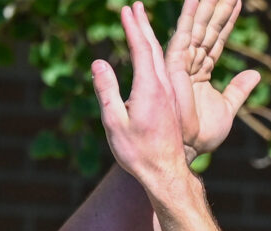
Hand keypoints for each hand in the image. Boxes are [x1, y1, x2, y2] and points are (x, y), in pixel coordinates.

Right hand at [92, 1, 258, 187]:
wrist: (166, 173)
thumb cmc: (138, 153)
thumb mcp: (115, 123)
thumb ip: (106, 91)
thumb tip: (98, 62)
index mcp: (150, 88)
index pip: (141, 48)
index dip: (133, 28)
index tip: (126, 10)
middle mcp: (164, 88)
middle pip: (154, 48)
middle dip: (144, 25)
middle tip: (136, 6)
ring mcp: (170, 96)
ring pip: (161, 60)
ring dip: (152, 39)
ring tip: (143, 25)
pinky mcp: (172, 105)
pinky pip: (165, 73)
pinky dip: (157, 57)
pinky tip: (153, 58)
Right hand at [164, 0, 259, 159]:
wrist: (191, 148)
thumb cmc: (202, 135)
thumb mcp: (228, 109)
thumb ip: (238, 91)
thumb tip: (255, 75)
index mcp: (202, 70)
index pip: (216, 39)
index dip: (227, 20)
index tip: (239, 0)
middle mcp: (191, 62)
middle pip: (207, 27)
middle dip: (217, 5)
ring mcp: (182, 62)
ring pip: (197, 26)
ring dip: (205, 4)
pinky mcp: (175, 66)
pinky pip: (183, 36)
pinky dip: (188, 16)